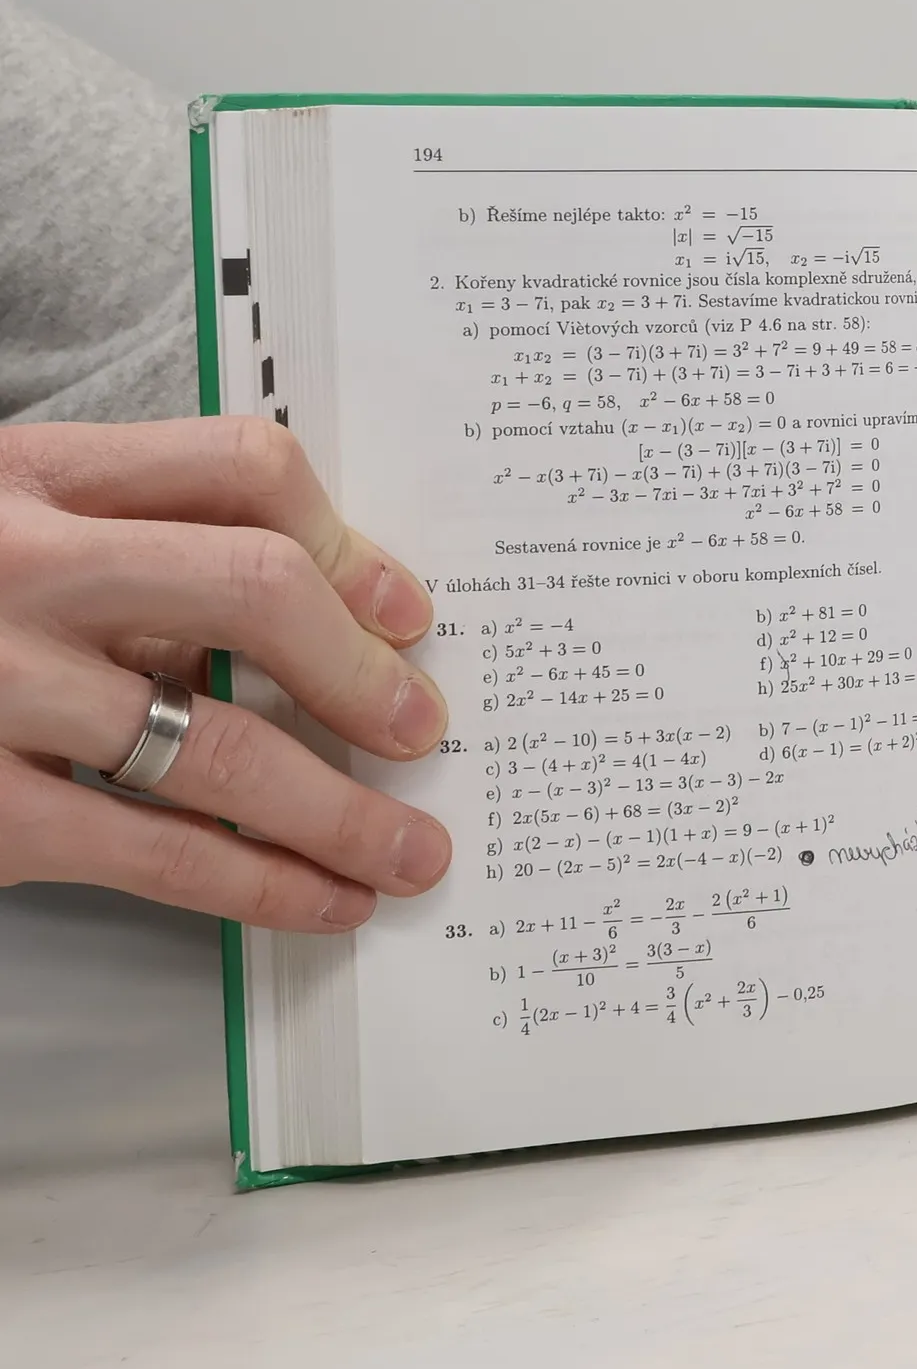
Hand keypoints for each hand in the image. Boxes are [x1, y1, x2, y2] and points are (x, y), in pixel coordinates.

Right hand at [0, 417, 450, 930]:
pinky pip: (155, 852)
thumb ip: (145, 548)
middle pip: (254, 589)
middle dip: (363, 672)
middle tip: (424, 729)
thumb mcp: (18, 530)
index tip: (409, 612)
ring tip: (413, 848)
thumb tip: (348, 611)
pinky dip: (263, 885)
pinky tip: (327, 901)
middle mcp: (20, 565)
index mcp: (39, 475)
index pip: (239, 467)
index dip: (350, 544)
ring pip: (224, 747)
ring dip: (345, 811)